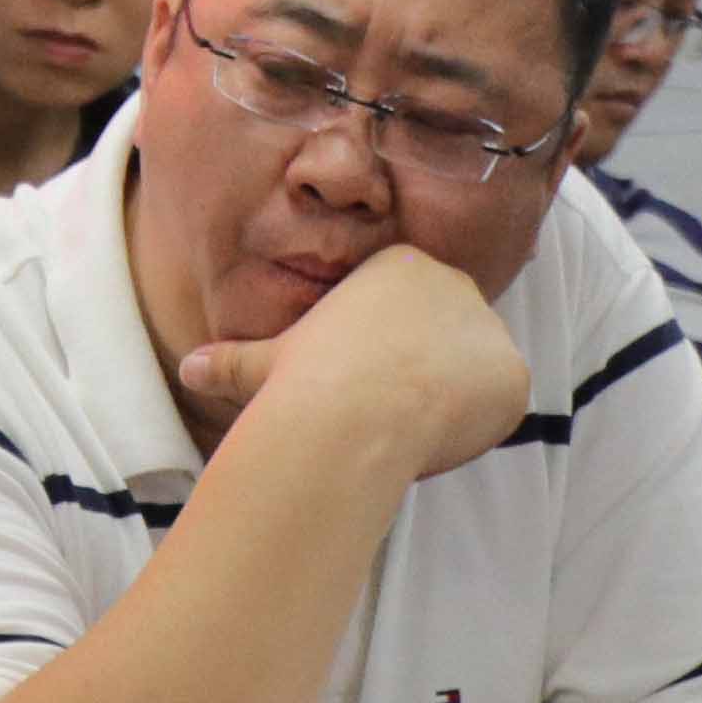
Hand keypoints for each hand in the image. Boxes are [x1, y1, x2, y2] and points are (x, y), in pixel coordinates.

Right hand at [178, 244, 528, 481]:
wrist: (350, 413)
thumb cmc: (302, 382)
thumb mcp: (263, 364)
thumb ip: (234, 361)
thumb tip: (187, 368)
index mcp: (400, 266)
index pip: (407, 319)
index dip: (384, 362)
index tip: (358, 391)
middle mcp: (454, 283)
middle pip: (446, 342)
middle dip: (422, 378)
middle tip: (382, 415)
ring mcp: (489, 326)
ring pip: (475, 375)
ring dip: (449, 403)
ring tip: (405, 428)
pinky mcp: (514, 373)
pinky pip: (502, 405)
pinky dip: (478, 427)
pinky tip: (438, 436)